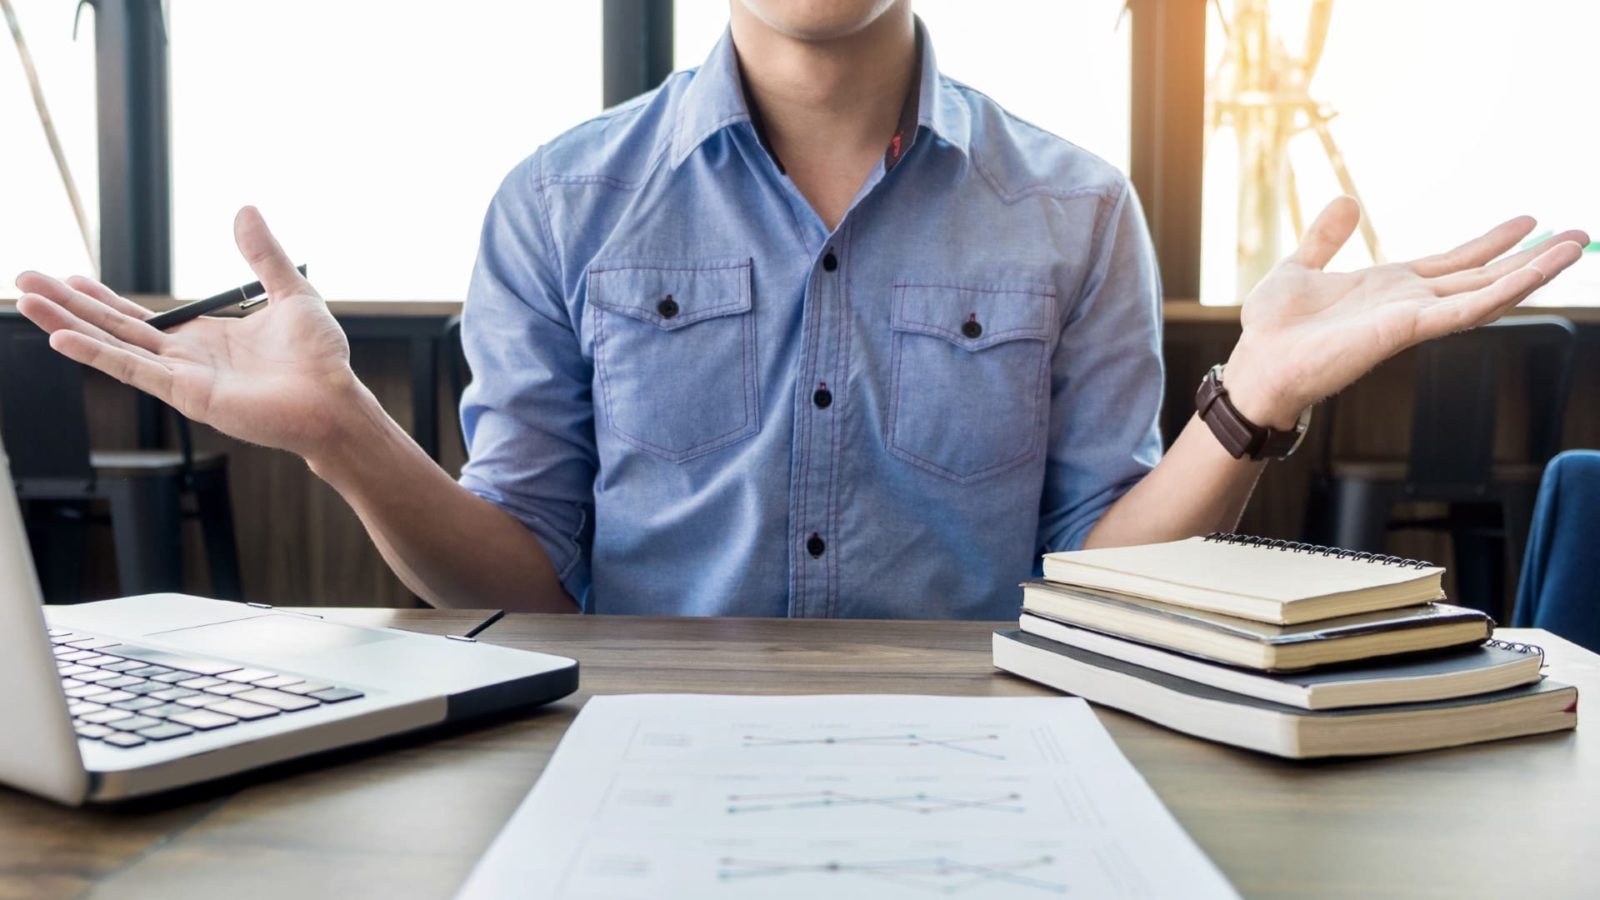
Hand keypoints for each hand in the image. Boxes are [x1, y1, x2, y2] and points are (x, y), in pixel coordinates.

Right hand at [14, 207, 363, 459]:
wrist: (335, 400)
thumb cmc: (319, 359)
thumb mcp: (291, 293)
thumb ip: (263, 254)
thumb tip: (245, 210)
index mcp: (204, 337)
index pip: (139, 316)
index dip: (102, 298)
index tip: (69, 278)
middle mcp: (186, 358)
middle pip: (113, 327)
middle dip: (68, 306)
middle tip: (24, 282)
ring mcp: (183, 378)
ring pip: (113, 346)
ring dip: (68, 325)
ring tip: (28, 303)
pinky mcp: (188, 395)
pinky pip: (135, 371)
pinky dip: (98, 355)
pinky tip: (63, 341)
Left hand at [1221, 196, 1587, 427]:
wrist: (1258, 362)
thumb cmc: (1274, 327)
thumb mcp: (1300, 265)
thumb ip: (1325, 238)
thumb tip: (1345, 201)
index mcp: (1391, 287)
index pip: (1454, 263)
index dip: (1491, 244)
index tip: (1528, 222)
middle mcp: (1410, 303)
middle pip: (1484, 276)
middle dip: (1531, 258)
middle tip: (1580, 235)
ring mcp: (1413, 317)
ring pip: (1487, 292)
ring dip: (1533, 271)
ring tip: (1575, 248)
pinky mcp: (1408, 329)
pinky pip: (1466, 309)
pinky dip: (1503, 292)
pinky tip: (1535, 273)